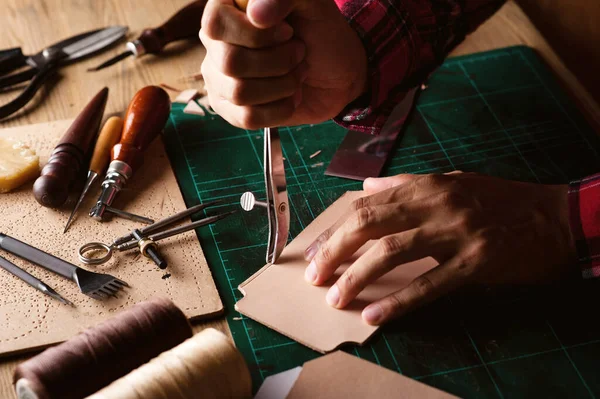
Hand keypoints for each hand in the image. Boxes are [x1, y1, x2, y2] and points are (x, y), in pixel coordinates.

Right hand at [199, 0, 366, 128]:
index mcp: (227, 10)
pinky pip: (248, 117)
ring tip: (297, 74)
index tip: (288, 32)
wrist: (338, 73)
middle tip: (299, 53)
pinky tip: (291, 96)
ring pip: (239, 92)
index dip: (256, 35)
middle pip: (230, 62)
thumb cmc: (321, 33)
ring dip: (283, 85)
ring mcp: (219, 78)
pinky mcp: (231, 109)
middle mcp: (216, 44)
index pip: (216, 24)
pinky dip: (281, 108)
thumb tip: (256, 15)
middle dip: (279, 62)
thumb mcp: (312, 3)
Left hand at [303, 172, 576, 324]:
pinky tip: (375, 314)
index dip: (336, 230)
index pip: (366, 206)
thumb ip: (406, 183)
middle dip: (335, 252)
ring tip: (336, 298)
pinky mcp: (476, 261)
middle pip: (370, 224)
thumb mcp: (452, 180)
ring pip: (391, 251)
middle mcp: (436, 204)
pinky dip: (399, 300)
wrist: (554, 217)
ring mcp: (456, 232)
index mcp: (427, 185)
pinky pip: (429, 283)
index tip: (315, 252)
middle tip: (315, 276)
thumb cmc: (499, 200)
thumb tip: (366, 187)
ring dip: (358, 276)